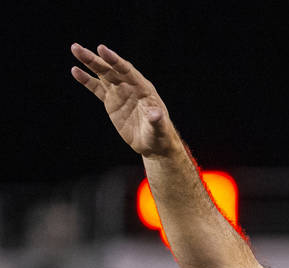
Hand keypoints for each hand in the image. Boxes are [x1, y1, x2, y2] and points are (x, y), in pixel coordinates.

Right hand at [71, 43, 178, 157]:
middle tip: (77, 47)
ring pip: (103, 74)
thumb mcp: (159, 128)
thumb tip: (155, 113)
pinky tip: (75, 70)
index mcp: (143, 89)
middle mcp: (130, 86)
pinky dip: (86, 80)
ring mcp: (120, 92)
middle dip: (95, 59)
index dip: (114, 60)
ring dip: (89, 62)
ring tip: (75, 49)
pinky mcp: (112, 101)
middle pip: (111, 69)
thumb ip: (156, 120)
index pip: (127, 70)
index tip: (101, 49)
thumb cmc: (159, 135)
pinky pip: (97, 88)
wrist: (153, 144)